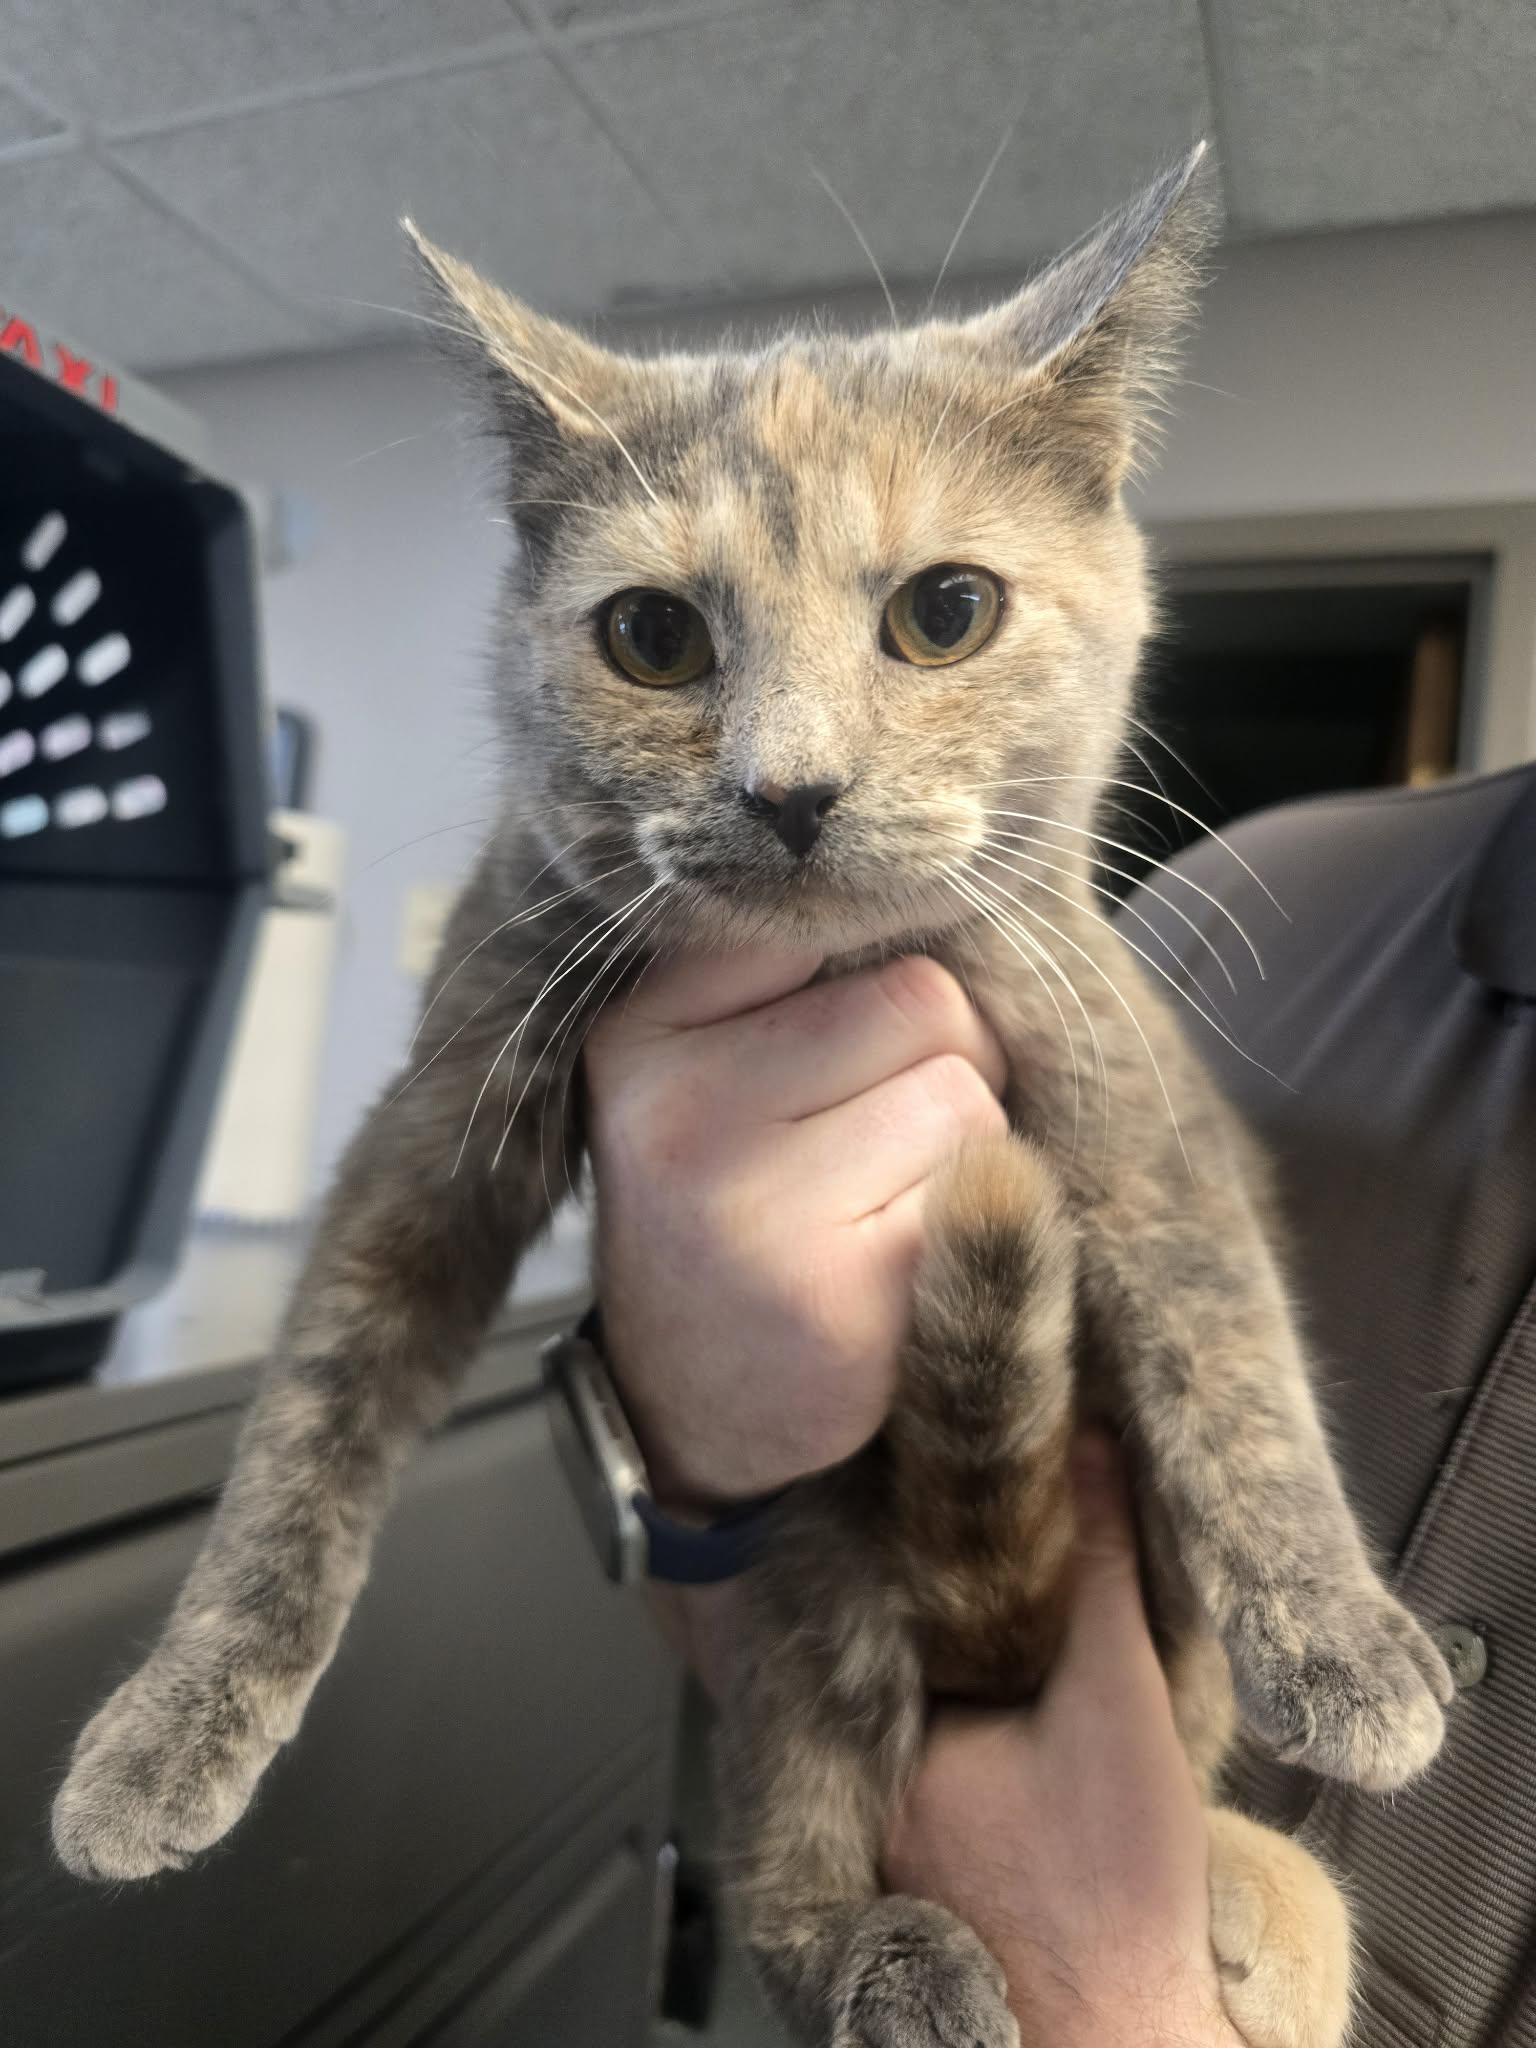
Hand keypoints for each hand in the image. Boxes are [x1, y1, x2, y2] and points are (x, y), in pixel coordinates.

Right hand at [584, 947, 1006, 1506]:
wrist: (689, 1403)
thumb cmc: (727, 1201)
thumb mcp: (703, 1069)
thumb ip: (790, 976)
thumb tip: (941, 885)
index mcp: (640, 1034)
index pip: (829, 920)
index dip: (866, 978)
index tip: (830, 1045)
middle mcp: (680, 1114)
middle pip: (924, 997)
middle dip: (939, 1059)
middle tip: (869, 1137)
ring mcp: (758, 1209)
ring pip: (967, 1092)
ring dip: (961, 1144)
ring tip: (876, 1202)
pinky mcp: (844, 1295)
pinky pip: (987, 1189)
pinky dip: (969, 1221)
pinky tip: (894, 1264)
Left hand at [886, 1433, 1240, 2047]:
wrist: (1129, 2034)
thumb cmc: (1123, 1888)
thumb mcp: (1122, 1704)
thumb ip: (1103, 1576)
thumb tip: (1091, 1451)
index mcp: (902, 1750)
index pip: (908, 1625)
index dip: (941, 1573)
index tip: (964, 1517)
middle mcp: (876, 1801)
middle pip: (911, 1681)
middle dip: (951, 1634)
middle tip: (992, 1572)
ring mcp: (893, 1855)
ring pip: (922, 1739)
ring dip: (957, 1699)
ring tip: (1008, 1647)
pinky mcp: (924, 1896)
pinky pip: (934, 1793)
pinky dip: (965, 1761)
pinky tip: (1010, 1746)